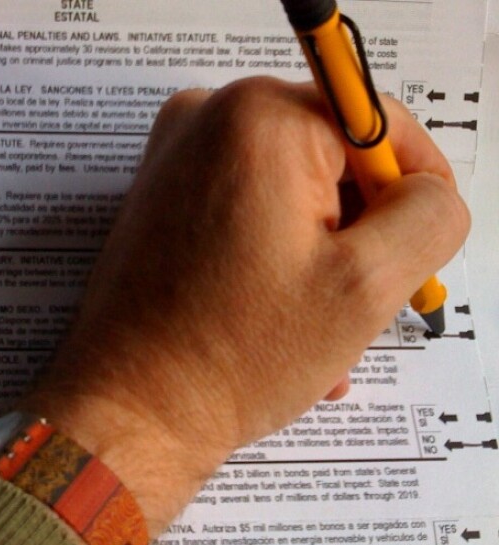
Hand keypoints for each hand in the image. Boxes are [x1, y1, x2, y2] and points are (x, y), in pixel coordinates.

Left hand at [22, 77, 468, 536]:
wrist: (130, 411)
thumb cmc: (232, 356)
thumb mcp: (366, 285)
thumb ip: (429, 216)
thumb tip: (429, 193)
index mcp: (257, 118)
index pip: (378, 123)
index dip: (411, 190)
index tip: (416, 252)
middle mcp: (205, 121)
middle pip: (332, 164)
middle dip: (356, 241)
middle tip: (356, 311)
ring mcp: (175, 163)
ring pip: (292, 201)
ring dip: (318, 268)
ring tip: (316, 340)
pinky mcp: (160, 204)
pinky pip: (246, 218)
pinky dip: (274, 268)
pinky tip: (280, 332)